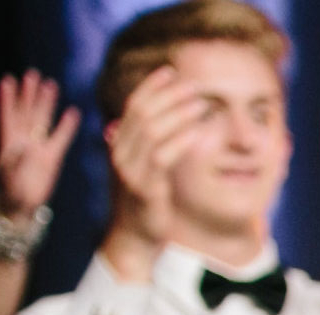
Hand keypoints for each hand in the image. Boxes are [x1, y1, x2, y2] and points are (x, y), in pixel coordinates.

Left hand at [0, 71, 80, 218]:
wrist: (21, 207)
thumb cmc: (11, 193)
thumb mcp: (10, 178)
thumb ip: (17, 163)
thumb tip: (26, 148)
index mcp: (9, 143)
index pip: (8, 116)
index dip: (7, 99)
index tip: (7, 80)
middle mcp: (24, 140)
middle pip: (27, 112)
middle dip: (29, 93)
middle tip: (32, 74)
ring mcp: (38, 147)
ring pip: (43, 120)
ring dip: (46, 103)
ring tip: (51, 84)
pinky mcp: (52, 157)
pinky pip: (61, 139)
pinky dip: (66, 126)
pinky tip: (73, 112)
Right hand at [104, 66, 206, 247]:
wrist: (133, 240)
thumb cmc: (141, 203)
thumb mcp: (136, 169)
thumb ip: (134, 146)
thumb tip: (123, 123)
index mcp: (117, 145)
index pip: (132, 106)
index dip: (151, 86)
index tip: (171, 71)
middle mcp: (119, 154)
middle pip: (142, 113)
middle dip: (169, 96)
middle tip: (194, 86)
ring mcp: (129, 171)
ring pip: (152, 131)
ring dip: (178, 114)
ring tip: (201, 104)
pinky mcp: (144, 189)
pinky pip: (162, 158)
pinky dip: (180, 142)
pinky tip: (197, 133)